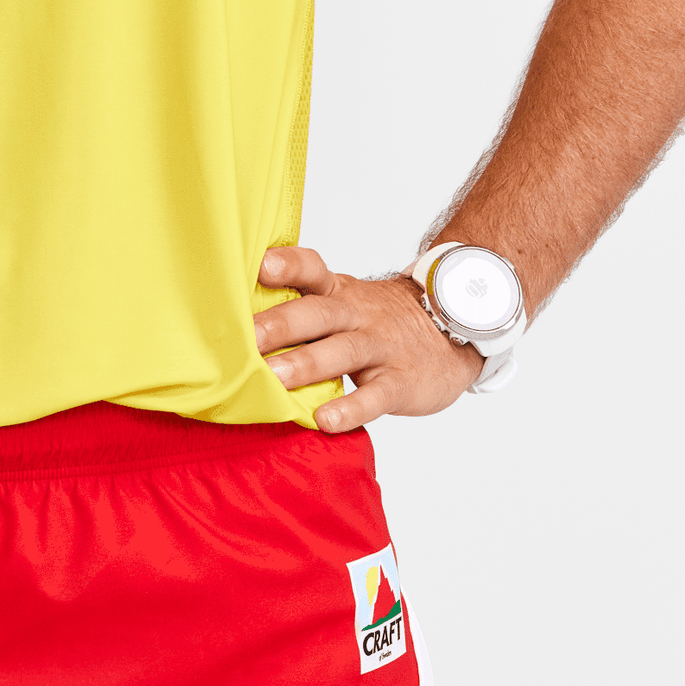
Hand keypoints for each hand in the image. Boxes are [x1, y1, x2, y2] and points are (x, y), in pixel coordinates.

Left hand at [255, 245, 481, 433]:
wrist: (452, 328)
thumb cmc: (376, 319)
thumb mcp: (343, 301)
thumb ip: (300, 307)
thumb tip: (232, 321)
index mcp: (337, 292)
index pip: (313, 269)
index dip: (287, 265)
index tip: (258, 266)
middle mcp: (357, 314)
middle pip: (318, 313)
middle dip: (281, 324)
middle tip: (246, 337)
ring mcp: (381, 347)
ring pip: (343, 351)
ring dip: (307, 364)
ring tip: (274, 379)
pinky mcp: (401, 381)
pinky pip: (375, 395)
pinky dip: (351, 408)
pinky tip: (326, 420)